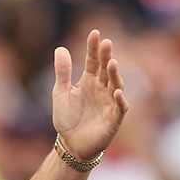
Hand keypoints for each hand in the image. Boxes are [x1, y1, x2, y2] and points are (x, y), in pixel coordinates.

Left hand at [51, 29, 128, 161]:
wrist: (71, 146)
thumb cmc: (67, 120)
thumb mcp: (60, 94)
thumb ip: (62, 72)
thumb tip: (60, 48)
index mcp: (89, 82)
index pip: (93, 61)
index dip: (93, 48)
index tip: (94, 33)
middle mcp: (101, 89)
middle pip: (106, 70)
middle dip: (107, 57)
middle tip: (106, 43)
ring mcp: (109, 103)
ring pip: (115, 85)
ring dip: (115, 75)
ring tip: (112, 63)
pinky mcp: (113, 119)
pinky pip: (120, 108)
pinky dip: (120, 100)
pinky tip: (116, 92)